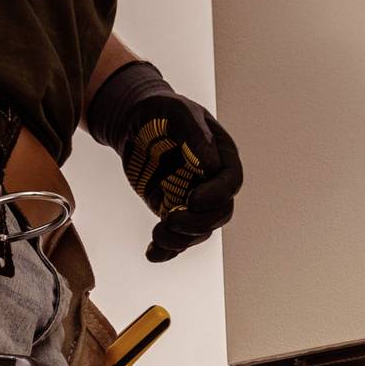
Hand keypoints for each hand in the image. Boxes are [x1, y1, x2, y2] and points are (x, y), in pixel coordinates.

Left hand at [86, 61, 243, 262]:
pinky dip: (165, 250)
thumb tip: (210, 164)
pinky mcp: (170, 209)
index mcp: (220, 156)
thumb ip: (193, 133)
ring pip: (198, 231)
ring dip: (180, 240)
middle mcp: (210, 181)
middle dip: (198, 223)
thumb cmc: (160, 111)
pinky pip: (176, 237)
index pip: (230, 183)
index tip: (192, 200)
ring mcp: (191, 198)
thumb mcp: (176, 112)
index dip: (216, 196)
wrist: (134, 122)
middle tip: (170, 219)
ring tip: (156, 235)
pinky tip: (151, 254)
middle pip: (219, 214)